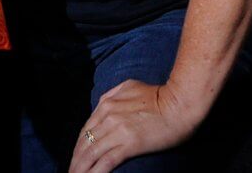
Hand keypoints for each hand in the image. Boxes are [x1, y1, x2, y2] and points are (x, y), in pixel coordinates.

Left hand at [69, 79, 203, 172]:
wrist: (180, 104)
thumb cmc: (161, 96)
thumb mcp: (131, 86)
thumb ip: (113, 94)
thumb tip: (104, 104)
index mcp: (106, 103)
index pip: (86, 129)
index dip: (78, 146)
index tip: (76, 158)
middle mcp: (108, 116)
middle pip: (84, 143)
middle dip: (76, 160)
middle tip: (71, 172)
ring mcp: (117, 130)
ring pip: (91, 153)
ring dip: (81, 168)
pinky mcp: (129, 144)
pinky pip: (106, 161)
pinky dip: (95, 171)